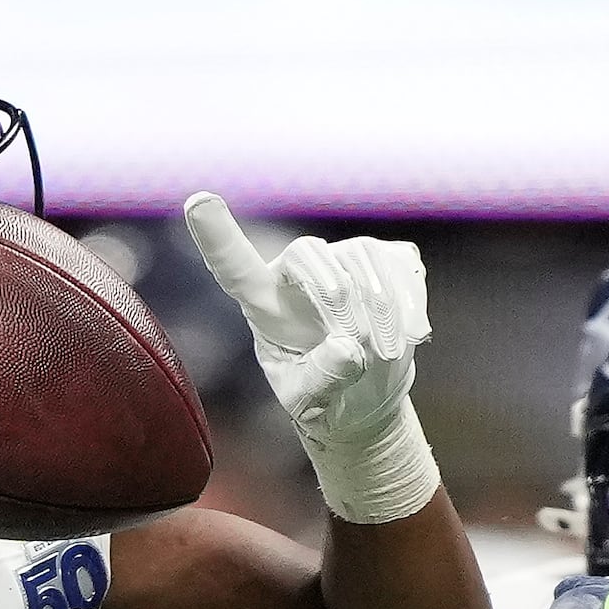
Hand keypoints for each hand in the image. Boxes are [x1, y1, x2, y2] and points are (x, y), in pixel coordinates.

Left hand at [183, 192, 437, 522]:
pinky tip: (411, 334)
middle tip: (360, 348)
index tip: (198, 203)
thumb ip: (322, 381)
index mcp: (263, 303)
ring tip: (386, 352)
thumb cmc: (324, 398)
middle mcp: (297, 270)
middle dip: (336, 299)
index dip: (216, 236)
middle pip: (308, 253)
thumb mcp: (311, 406)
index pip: (234, 266)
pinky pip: (399, 263)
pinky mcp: (386, 260)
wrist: (368, 390)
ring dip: (379, 306)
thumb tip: (348, 347)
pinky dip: (410, 302)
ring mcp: (344, 258)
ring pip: (360, 255)